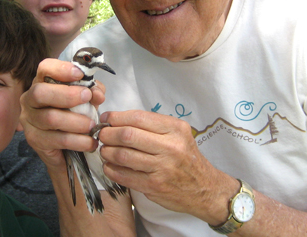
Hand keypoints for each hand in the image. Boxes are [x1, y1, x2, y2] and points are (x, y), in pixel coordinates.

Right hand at [20, 58, 105, 168]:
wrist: (65, 148)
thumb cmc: (74, 115)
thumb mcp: (85, 100)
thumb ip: (93, 92)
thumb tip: (97, 93)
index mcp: (42, 83)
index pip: (44, 68)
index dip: (60, 69)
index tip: (79, 73)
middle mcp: (30, 99)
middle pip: (40, 92)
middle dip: (66, 94)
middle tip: (87, 97)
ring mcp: (29, 120)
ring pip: (50, 118)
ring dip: (76, 121)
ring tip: (92, 126)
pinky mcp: (34, 140)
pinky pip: (57, 139)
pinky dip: (77, 141)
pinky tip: (90, 142)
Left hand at [98, 110, 236, 222]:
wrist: (205, 188)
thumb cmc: (186, 157)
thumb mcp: (177, 134)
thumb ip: (151, 126)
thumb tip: (115, 120)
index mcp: (175, 129)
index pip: (138, 117)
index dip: (116, 117)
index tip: (105, 119)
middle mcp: (170, 147)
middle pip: (127, 135)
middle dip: (108, 134)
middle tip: (101, 135)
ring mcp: (162, 168)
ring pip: (123, 155)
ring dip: (107, 152)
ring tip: (104, 150)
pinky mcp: (154, 186)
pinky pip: (124, 176)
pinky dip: (111, 169)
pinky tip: (109, 166)